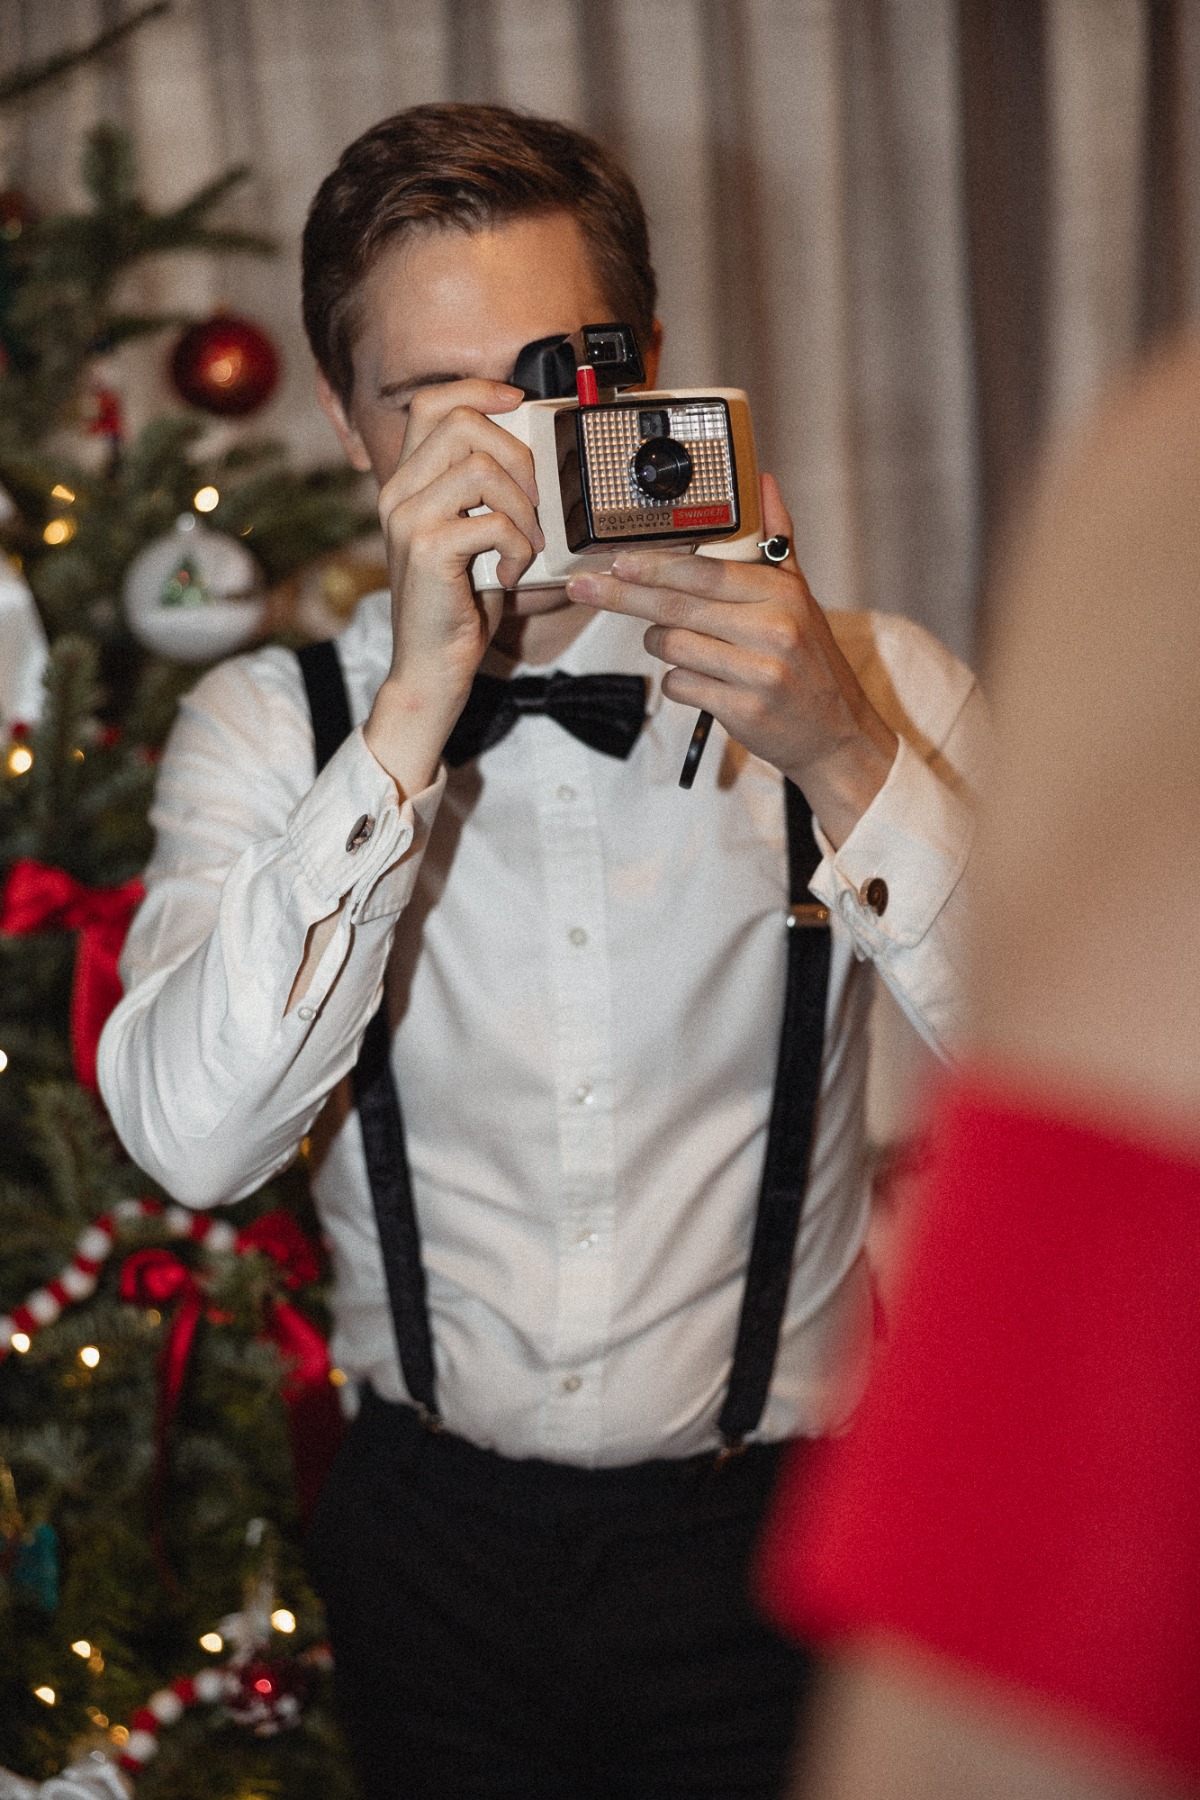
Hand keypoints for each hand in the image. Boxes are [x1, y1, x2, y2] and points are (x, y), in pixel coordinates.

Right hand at [364, 380, 544, 793]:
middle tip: (535, 501)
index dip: (478, 390)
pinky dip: (516, 547)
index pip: (431, 404)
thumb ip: (486, 495)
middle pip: (462, 424)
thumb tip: (536, 456)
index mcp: (405, 482)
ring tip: (525, 545)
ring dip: (523, 509)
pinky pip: (492, 522)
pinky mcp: (428, 550)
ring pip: (482, 470)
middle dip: (517, 455)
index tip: (518, 402)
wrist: (430, 666)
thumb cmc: (457, 605)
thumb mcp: (471, 536)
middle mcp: (397, 493)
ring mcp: (408, 519)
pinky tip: (510, 573)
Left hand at [565, 475, 897, 845]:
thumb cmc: (809, 660)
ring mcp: (758, 672)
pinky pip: (680, 685)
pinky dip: (676, 681)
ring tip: (674, 642)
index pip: (705, 572)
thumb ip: (776, 540)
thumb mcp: (800, 596)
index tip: (616, 559)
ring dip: (658, 643)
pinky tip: (697, 679)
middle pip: (677, 606)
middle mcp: (772, 628)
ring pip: (672, 646)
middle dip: (623, 595)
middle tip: (584, 588)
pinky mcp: (743, 710)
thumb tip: (763, 481)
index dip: (655, 565)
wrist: (837, 732)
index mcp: (781, 592)